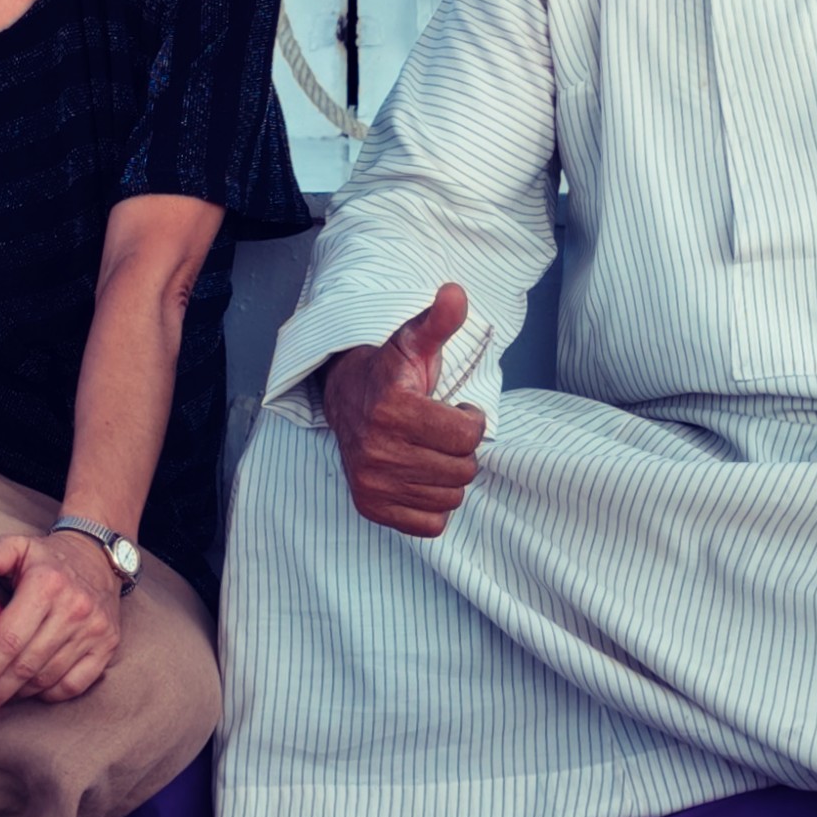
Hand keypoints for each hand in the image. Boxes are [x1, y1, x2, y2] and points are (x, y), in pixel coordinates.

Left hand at [0, 532, 124, 717]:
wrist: (98, 559)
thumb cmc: (46, 559)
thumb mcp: (17, 547)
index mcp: (47, 584)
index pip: (8, 640)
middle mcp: (74, 609)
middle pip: (25, 666)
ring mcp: (94, 630)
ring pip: (47, 678)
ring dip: (15, 696)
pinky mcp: (107, 646)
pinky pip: (73, 684)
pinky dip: (46, 695)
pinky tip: (24, 694)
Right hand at [322, 284, 487, 537]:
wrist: (345, 399)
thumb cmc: (391, 372)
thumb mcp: (414, 341)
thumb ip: (439, 320)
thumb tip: (456, 293)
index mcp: (392, 408)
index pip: (467, 436)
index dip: (471, 421)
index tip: (457, 409)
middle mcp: (377, 449)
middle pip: (463, 470)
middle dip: (461, 449)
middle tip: (442, 432)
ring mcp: (372, 482)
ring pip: (450, 497)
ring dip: (449, 475)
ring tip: (430, 451)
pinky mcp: (370, 507)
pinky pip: (431, 523)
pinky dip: (434, 504)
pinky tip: (420, 476)